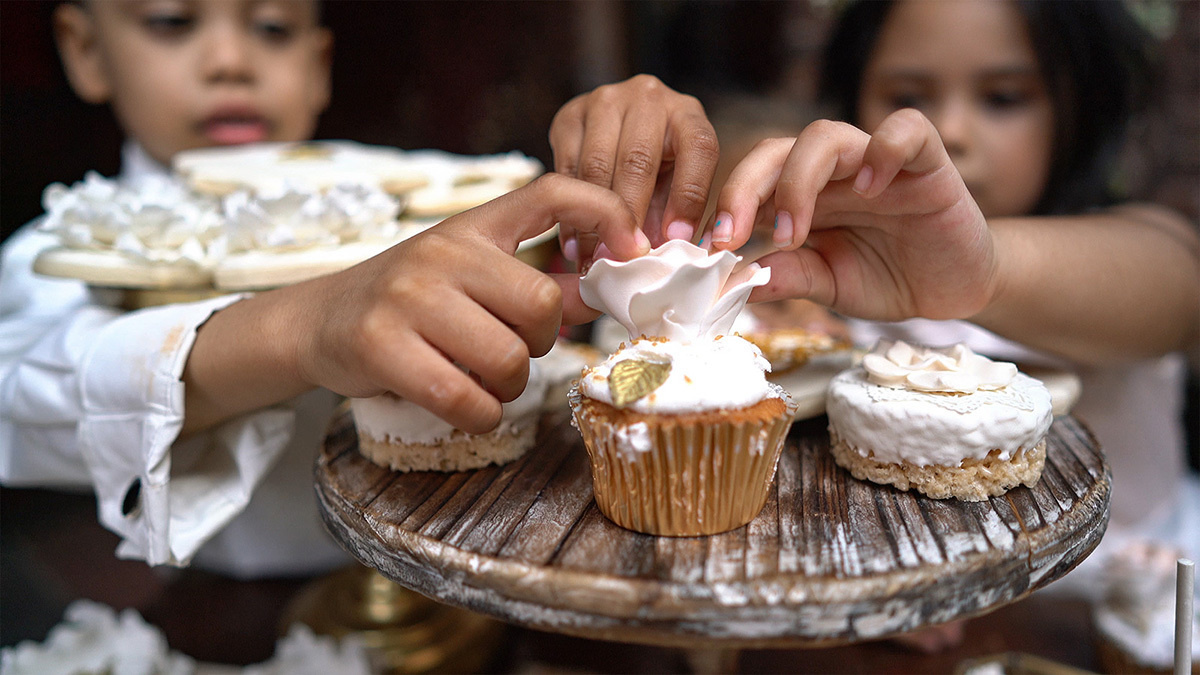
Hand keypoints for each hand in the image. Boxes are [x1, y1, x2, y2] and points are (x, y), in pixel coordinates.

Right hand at [291, 175, 643, 433]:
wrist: (319, 322)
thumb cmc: (411, 303)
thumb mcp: (469, 276)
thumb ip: (534, 283)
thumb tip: (603, 293)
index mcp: (473, 227)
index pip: (551, 192)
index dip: (604, 213)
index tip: (631, 250)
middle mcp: (443, 253)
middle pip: (541, 304)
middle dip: (541, 343)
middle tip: (512, 350)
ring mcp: (408, 297)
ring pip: (509, 358)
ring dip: (509, 386)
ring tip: (483, 380)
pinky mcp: (382, 346)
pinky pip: (466, 399)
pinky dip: (479, 415)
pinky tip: (467, 406)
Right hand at [550, 74, 718, 265]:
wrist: (615, 132)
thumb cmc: (657, 167)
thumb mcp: (678, 182)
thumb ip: (679, 213)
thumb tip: (673, 253)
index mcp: (687, 112)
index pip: (698, 148)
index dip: (689, 196)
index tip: (676, 239)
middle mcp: (648, 97)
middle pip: (639, 160)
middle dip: (630, 216)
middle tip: (624, 258)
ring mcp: (605, 101)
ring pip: (597, 165)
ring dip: (594, 219)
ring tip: (595, 259)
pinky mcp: (570, 115)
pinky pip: (566, 168)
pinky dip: (569, 212)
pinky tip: (574, 245)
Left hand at [711, 109, 997, 321]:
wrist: (953, 289)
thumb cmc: (889, 278)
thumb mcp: (830, 286)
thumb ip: (790, 277)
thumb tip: (736, 281)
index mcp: (802, 197)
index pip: (752, 181)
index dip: (726, 208)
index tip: (706, 251)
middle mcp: (833, 173)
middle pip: (776, 150)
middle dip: (743, 189)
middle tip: (731, 237)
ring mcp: (877, 162)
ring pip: (825, 135)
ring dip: (797, 181)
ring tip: (792, 232)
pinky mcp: (927, 161)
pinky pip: (905, 129)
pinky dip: (883, 150)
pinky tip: (870, 188)